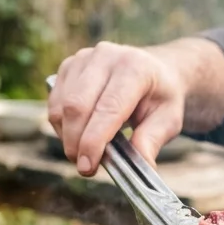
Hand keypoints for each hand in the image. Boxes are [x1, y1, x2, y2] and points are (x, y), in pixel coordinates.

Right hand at [47, 42, 186, 175]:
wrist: (154, 69)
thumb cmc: (160, 96)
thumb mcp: (169, 119)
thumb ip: (152, 141)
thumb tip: (140, 165)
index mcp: (135, 68)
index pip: (107, 108)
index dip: (93, 141)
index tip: (88, 167)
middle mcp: (106, 57)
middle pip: (77, 106)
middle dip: (76, 143)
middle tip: (85, 167)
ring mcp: (83, 59)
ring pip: (61, 106)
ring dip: (67, 136)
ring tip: (85, 151)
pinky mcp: (68, 66)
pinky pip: (54, 102)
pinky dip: (61, 125)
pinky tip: (79, 134)